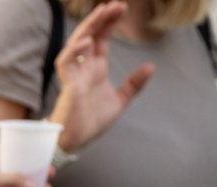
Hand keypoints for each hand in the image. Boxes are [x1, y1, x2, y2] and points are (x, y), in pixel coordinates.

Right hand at [47, 1, 154, 152]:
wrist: (77, 141)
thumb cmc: (92, 122)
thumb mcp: (120, 101)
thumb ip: (134, 84)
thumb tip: (151, 66)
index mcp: (95, 69)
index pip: (101, 39)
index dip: (109, 23)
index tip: (121, 9)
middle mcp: (84, 68)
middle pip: (90, 36)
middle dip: (100, 19)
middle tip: (115, 5)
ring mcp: (74, 75)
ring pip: (76, 44)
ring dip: (88, 28)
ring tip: (102, 13)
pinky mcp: (67, 86)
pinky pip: (65, 63)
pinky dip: (74, 51)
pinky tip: (88, 41)